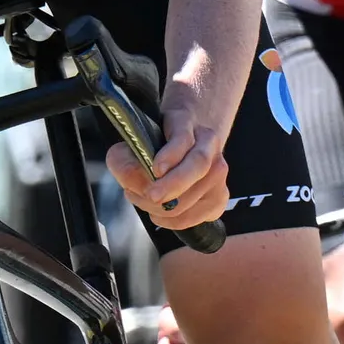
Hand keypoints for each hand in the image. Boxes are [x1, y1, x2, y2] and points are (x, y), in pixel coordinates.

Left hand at [110, 79, 234, 235]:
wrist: (183, 147)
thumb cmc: (154, 147)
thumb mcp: (132, 144)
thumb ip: (124, 160)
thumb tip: (133, 181)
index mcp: (186, 122)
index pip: (183, 137)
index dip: (171, 154)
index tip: (156, 169)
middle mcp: (209, 145)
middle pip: (198, 165)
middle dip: (173, 184)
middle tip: (151, 196)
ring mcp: (218, 173)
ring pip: (197, 194)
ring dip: (164, 205)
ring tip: (142, 199)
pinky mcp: (220, 198)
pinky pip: (197, 216)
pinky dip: (173, 221)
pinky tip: (158, 215)